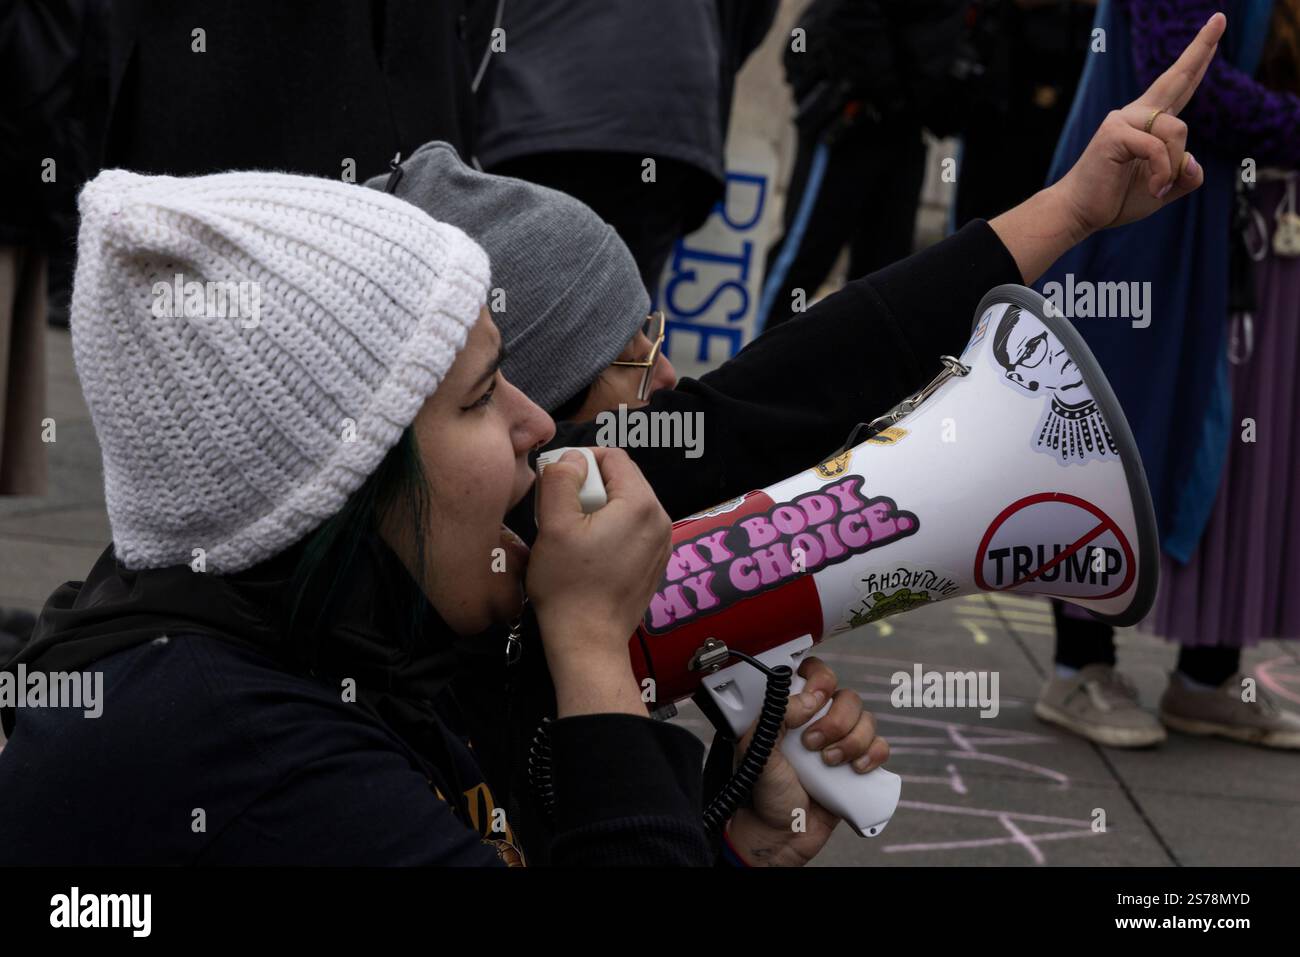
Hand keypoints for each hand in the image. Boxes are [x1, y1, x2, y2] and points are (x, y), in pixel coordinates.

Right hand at [526, 447, 670, 711]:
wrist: (588, 641)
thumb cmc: (568, 585)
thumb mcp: (553, 525)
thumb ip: (561, 480)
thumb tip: (572, 459)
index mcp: (641, 504)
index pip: (614, 457)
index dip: (581, 461)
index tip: (557, 480)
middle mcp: (661, 520)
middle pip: (622, 480)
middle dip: (590, 486)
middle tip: (560, 509)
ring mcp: (662, 544)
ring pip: (627, 505)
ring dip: (599, 509)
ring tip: (572, 533)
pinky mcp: (655, 563)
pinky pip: (633, 530)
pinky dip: (611, 530)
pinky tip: (588, 552)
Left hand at [726, 657, 888, 865]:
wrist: (779, 834)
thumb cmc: (762, 792)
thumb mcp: (756, 750)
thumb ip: (776, 717)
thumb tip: (811, 699)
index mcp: (793, 710)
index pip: (816, 674)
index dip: (821, 678)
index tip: (816, 697)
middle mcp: (818, 721)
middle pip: (848, 697)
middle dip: (836, 720)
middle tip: (812, 744)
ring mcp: (840, 743)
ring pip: (867, 721)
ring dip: (852, 741)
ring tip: (828, 763)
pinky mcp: (857, 766)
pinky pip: (881, 747)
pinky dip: (873, 755)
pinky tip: (856, 769)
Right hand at [1051, 12, 1223, 233]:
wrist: (1078, 214)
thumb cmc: (1115, 200)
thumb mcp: (1164, 189)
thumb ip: (1185, 176)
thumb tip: (1193, 161)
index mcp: (1146, 122)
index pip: (1179, 85)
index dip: (1198, 58)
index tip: (1216, 27)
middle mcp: (1135, 114)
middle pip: (1175, 78)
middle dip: (1200, 48)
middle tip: (1220, 17)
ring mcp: (1123, 120)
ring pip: (1177, 130)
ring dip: (1174, 166)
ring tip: (1158, 188)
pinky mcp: (1114, 133)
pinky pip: (1158, 148)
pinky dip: (1162, 173)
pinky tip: (1155, 189)